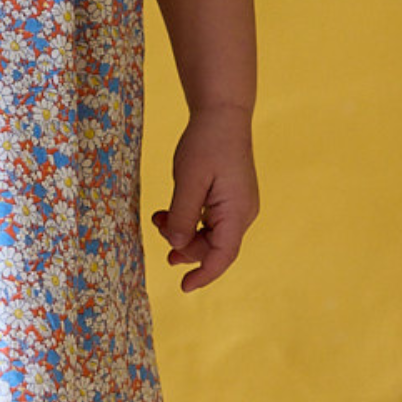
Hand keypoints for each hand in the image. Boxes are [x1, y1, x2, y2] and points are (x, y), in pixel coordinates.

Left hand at [151, 107, 258, 291]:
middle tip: (158, 230)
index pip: (223, 256)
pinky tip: (169, 212)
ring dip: (183, 232)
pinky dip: (189, 220)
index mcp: (237, 212)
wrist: (223, 113)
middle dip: (185, 246)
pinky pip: (210, 219)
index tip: (184, 287)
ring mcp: (238, 205)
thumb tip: (176, 246)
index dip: (204, 274)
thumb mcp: (188, 180)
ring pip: (210, 233)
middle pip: (214, 246)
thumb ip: (182, 215)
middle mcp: (242, 213)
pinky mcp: (230, 197)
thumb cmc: (206, 142)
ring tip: (159, 219)